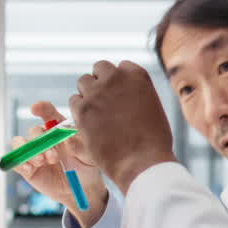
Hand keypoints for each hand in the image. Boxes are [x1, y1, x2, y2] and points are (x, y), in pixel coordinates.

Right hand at [10, 101, 108, 227]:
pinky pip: (16, 160)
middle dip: (41, 141)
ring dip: (28, 151)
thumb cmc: (86, 168)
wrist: (80, 190)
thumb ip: (80, 147)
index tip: (36, 108)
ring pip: (21, 143)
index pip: (48, 113)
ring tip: (41, 161)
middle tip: (53, 157)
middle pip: (35, 131)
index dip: (41, 108)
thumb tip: (68, 138)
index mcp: (59, 130)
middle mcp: (44, 138)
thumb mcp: (88, 157)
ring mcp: (34, 152)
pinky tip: (29, 168)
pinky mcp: (27, 167)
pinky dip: (20, 162)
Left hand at [70, 61, 176, 192]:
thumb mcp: (152, 107)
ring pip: (83, 81)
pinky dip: (79, 110)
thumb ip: (137, 94)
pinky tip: (88, 123)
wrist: (142, 161)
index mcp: (137, 75)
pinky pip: (74, 100)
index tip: (120, 94)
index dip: (120, 81)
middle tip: (105, 100)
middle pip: (100, 68)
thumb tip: (124, 95)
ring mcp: (97, 92)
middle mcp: (116, 78)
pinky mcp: (82, 109)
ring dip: (88, 93)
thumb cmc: (153, 141)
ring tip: (96, 113)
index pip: (122, 66)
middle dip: (101, 81)